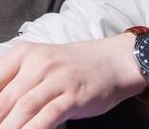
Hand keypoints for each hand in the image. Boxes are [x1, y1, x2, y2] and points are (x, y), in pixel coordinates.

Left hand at [0, 34, 145, 128]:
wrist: (114, 61)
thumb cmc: (74, 67)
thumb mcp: (41, 65)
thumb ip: (14, 84)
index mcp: (25, 54)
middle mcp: (40, 62)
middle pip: (3, 100)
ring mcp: (58, 78)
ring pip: (22, 109)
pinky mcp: (74, 94)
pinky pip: (47, 117)